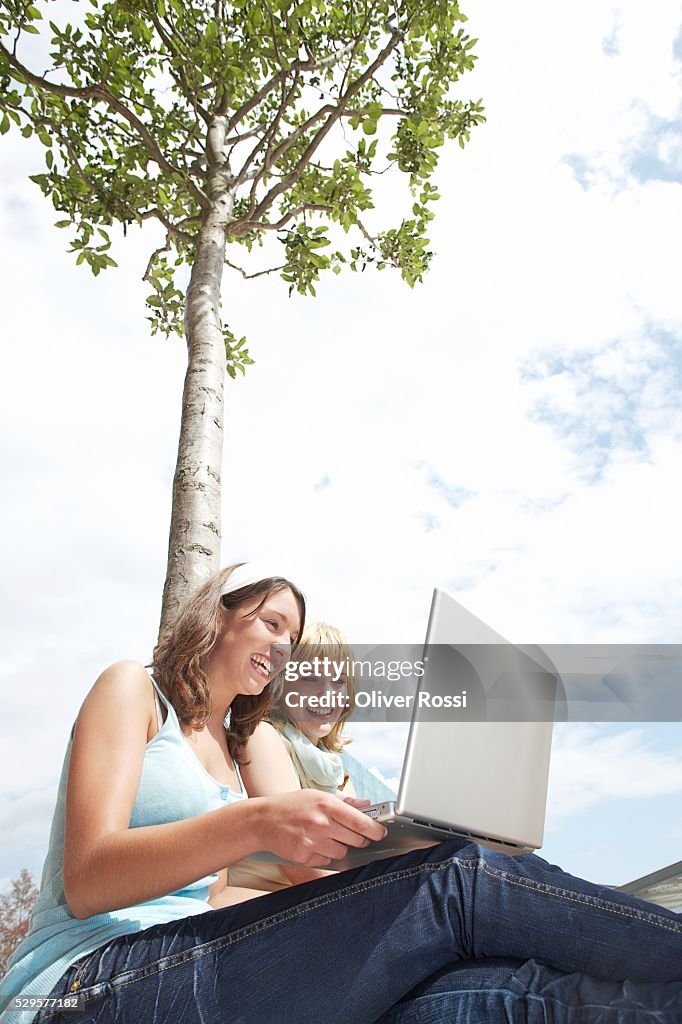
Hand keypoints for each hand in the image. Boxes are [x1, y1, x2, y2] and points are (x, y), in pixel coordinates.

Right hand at [257, 790, 387, 866]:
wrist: (263, 821)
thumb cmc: (292, 806)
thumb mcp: (317, 795)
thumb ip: (344, 802)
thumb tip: (366, 805)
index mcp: (326, 804)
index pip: (360, 821)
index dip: (375, 829)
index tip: (381, 832)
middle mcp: (321, 823)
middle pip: (356, 839)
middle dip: (358, 838)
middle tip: (352, 834)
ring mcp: (312, 841)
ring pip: (342, 852)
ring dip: (339, 846)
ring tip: (325, 836)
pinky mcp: (304, 856)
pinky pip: (326, 860)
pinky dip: (324, 854)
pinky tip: (313, 843)